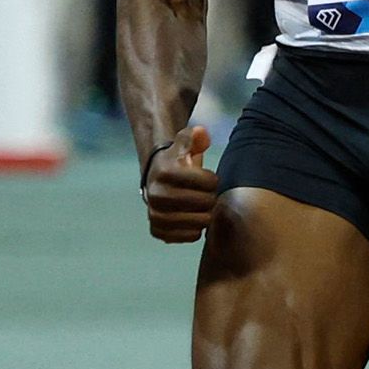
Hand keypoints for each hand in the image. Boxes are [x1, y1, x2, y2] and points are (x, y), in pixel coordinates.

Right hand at [141, 124, 216, 242]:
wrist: (155, 178)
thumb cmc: (177, 162)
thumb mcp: (184, 143)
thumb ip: (194, 137)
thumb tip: (201, 133)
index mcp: (165, 172)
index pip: (209, 182)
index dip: (212, 180)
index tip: (206, 178)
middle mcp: (157, 195)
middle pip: (205, 202)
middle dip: (210, 197)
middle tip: (204, 193)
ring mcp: (155, 214)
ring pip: (200, 222)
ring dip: (205, 214)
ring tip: (200, 205)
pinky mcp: (158, 231)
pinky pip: (190, 236)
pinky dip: (195, 229)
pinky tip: (192, 217)